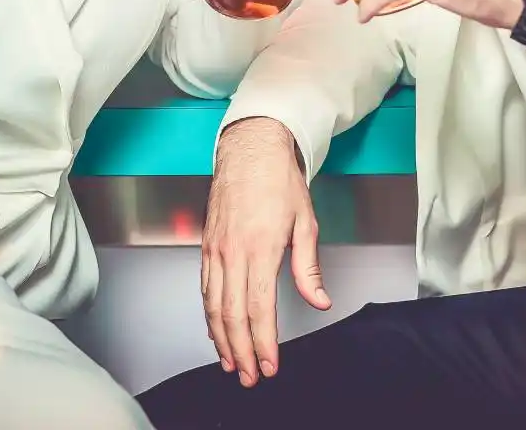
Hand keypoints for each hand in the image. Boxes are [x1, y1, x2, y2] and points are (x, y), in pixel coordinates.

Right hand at [201, 117, 329, 386]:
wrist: (250, 150)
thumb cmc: (279, 181)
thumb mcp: (305, 222)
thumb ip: (309, 267)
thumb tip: (320, 301)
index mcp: (261, 247)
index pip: (259, 307)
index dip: (264, 342)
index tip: (270, 364)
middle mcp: (233, 251)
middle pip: (232, 314)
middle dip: (241, 350)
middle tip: (251, 376)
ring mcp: (216, 249)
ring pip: (213, 305)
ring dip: (221, 339)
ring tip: (232, 363)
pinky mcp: (207, 245)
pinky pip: (205, 288)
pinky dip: (209, 315)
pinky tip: (217, 330)